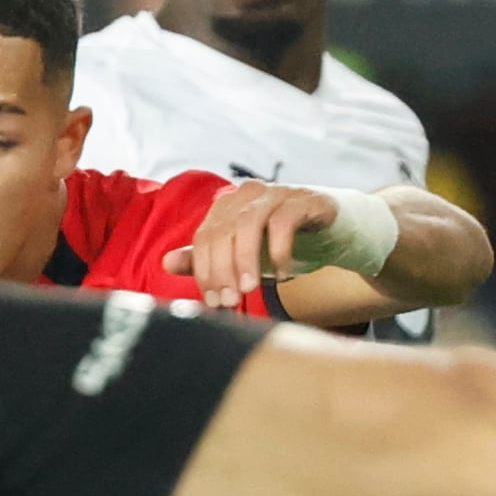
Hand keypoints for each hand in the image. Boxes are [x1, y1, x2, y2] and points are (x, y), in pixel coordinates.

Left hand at [165, 179, 349, 311]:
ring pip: (249, 223)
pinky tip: (282, 274)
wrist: (328, 227)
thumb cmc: (278, 241)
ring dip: (246, 259)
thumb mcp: (241, 255)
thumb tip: (166, 263)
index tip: (213, 301)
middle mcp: (246, 195)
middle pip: (223, 230)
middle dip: (223, 269)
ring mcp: (275, 194)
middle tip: (230, 299)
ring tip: (250, 288)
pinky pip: (284, 221)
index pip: (204, 237)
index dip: (205, 270)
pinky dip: (280, 250)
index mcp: (225, 206)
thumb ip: (206, 259)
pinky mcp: (302, 199)